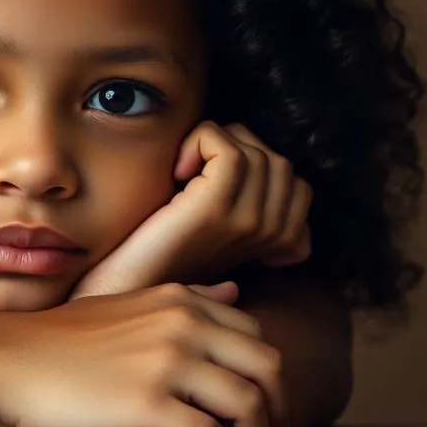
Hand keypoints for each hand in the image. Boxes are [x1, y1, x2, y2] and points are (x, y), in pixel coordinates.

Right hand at [0, 282, 287, 426]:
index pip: (255, 336)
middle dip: (276, 406)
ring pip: (249, 404)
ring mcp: (166, 365)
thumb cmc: (60, 339)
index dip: (267, 374)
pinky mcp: (149, 406)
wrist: (9, 361)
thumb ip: (183, 298)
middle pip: (268, 368)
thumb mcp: (126, 302)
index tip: (259, 400)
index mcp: (177, 301)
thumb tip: (233, 290)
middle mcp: (180, 327)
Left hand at [70, 121, 312, 298]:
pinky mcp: (214, 209)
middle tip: (197, 168)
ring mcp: (247, 221)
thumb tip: (253, 161)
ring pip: (257, 153)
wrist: (127, 285)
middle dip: (237, 149)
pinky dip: (201, 142)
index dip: (257, 168)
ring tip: (185, 169)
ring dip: (216, 144)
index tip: (214, 179)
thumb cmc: (163, 252)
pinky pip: (229, 151)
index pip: (299, 186)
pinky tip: (176, 169)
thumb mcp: (219, 230)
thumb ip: (248, 207)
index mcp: (277, 243)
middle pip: (279, 164)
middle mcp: (269, 234)